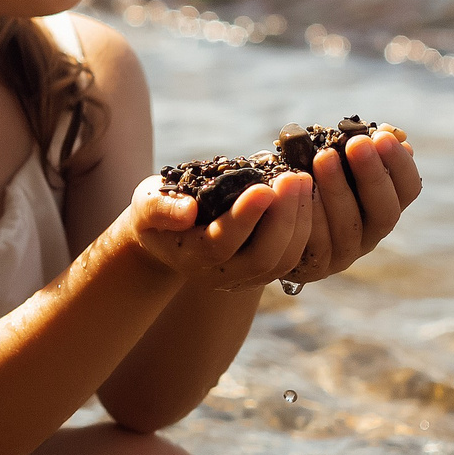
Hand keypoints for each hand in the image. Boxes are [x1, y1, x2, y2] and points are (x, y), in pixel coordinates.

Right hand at [123, 168, 315, 292]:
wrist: (167, 237)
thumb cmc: (156, 213)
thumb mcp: (147, 203)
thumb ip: (160, 207)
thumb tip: (187, 211)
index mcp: (190, 256)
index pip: (222, 242)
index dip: (245, 217)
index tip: (265, 187)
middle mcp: (219, 274)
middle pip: (262, 257)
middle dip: (283, 217)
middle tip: (294, 177)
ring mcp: (244, 277)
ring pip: (283, 260)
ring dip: (300, 222)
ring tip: (302, 180)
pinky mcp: (263, 269)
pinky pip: (293, 256)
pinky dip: (306, 227)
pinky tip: (306, 195)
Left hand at [279, 128, 421, 291]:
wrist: (268, 223)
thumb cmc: (306, 182)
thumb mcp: (330, 162)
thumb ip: (355, 150)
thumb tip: (391, 131)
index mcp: (381, 206)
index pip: (407, 190)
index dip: (400, 164)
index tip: (382, 136)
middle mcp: (369, 234)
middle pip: (385, 213)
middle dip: (372, 175)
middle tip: (356, 144)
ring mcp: (344, 254)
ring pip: (348, 227)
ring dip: (337, 189)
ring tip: (323, 157)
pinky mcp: (313, 266)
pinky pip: (314, 242)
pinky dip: (309, 214)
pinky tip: (298, 189)